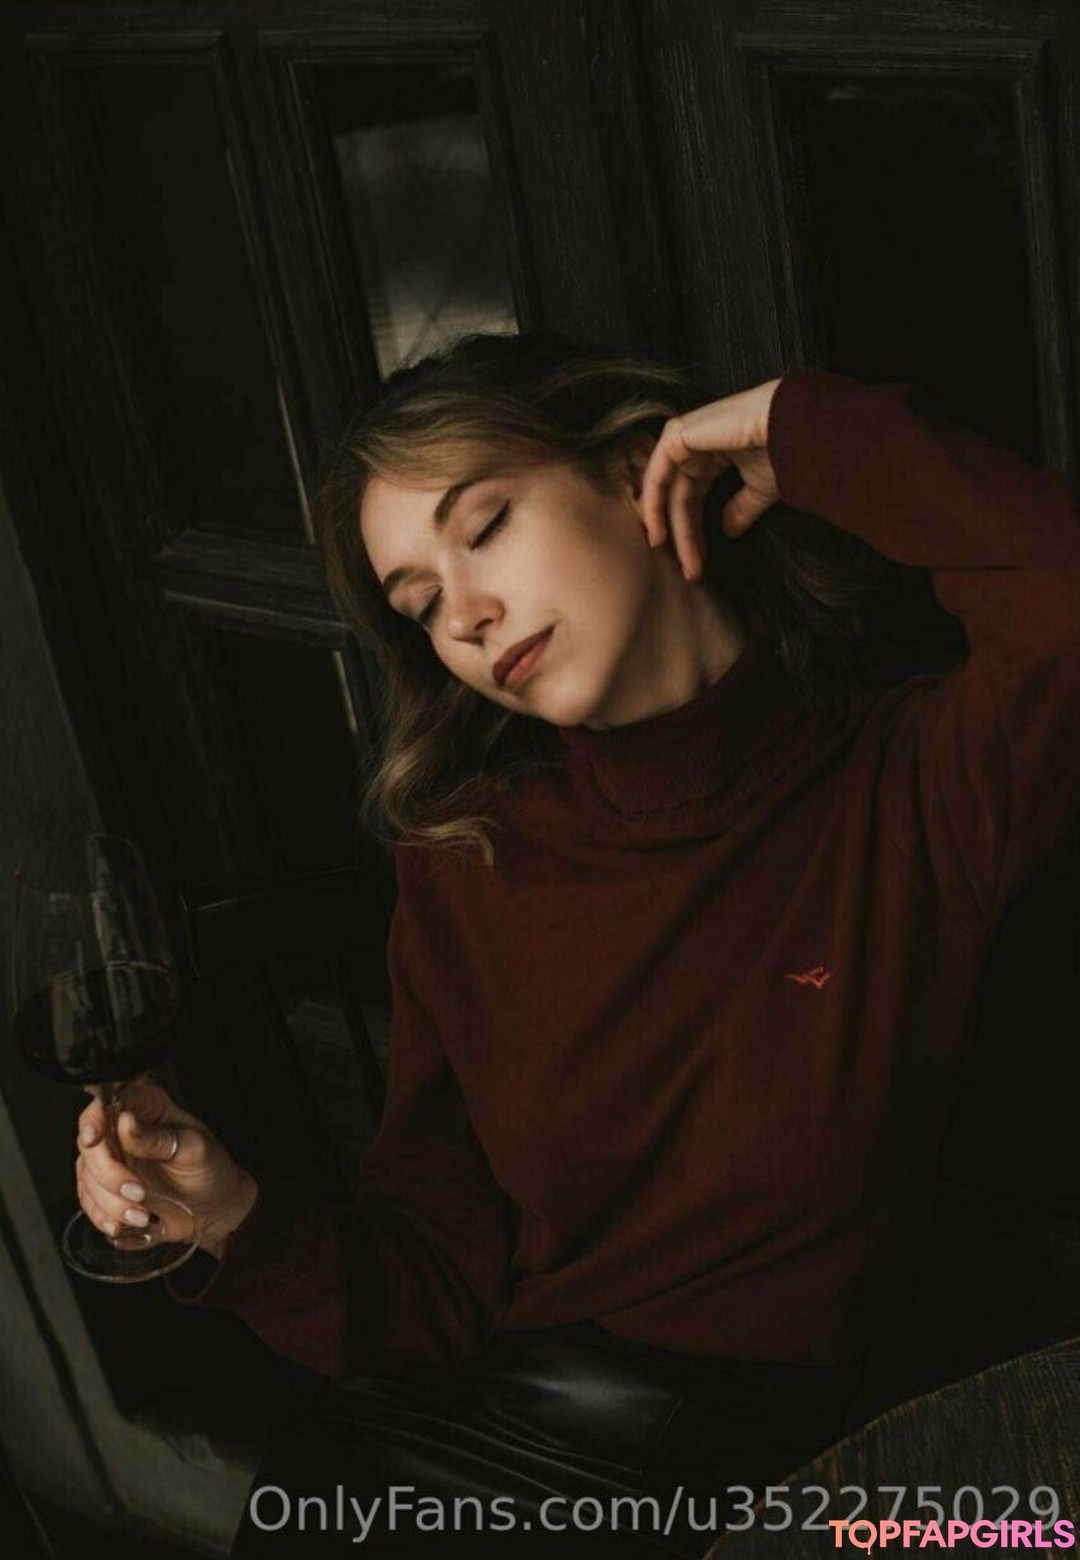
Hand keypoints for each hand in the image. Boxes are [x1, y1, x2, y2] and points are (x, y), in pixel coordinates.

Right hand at [75, 1077, 256, 1258]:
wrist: (214, 1210)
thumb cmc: (211, 1170)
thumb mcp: (193, 1149)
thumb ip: (157, 1137)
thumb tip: (126, 1122)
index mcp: (147, 1107)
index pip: (107, 1102)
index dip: (94, 1119)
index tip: (95, 1139)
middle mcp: (123, 1130)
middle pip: (89, 1144)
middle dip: (109, 1175)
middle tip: (138, 1192)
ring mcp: (113, 1159)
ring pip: (87, 1176)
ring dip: (109, 1202)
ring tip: (141, 1214)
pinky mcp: (106, 1188)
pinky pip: (88, 1200)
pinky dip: (103, 1216)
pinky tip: (125, 1223)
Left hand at [639, 378, 783, 580]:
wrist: (796, 429)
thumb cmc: (785, 450)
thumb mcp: (760, 488)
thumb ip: (740, 508)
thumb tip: (728, 531)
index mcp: (712, 452)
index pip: (691, 496)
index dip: (693, 531)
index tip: (698, 563)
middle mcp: (695, 444)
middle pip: (678, 497)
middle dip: (684, 537)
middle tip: (691, 572)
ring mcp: (685, 437)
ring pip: (668, 490)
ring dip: (673, 529)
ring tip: (684, 562)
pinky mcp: (678, 435)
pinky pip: (657, 475)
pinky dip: (654, 504)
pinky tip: (659, 533)